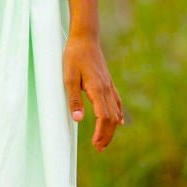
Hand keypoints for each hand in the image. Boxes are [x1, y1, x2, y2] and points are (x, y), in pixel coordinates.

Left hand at [63, 34, 123, 150]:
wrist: (85, 38)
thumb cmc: (73, 56)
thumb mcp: (68, 78)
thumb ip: (74, 99)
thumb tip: (78, 120)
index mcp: (97, 89)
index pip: (104, 118)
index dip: (101, 133)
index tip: (95, 145)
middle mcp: (106, 89)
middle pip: (112, 118)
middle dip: (107, 135)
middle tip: (99, 149)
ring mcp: (109, 85)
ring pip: (115, 111)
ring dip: (111, 128)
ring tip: (104, 141)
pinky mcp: (107, 82)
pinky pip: (116, 102)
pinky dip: (118, 114)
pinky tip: (118, 121)